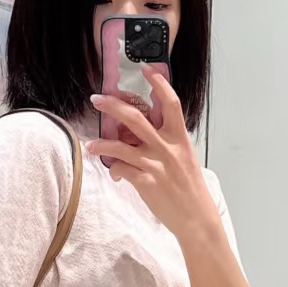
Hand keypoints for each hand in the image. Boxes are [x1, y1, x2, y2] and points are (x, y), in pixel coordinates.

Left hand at [88, 71, 218, 245]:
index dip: (158, 83)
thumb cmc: (190, 188)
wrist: (196, 218)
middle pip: (135, 118)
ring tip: (91, 145)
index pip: (170, 102)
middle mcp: (167, 147)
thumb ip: (165, 141)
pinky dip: (114, 170)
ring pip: (121, 146)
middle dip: (113, 105)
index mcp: (179, 137)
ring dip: (101, 143)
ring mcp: (155, 165)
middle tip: (97, 98)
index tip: (145, 68)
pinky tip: (113, 173)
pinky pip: (121, 170)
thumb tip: (140, 132)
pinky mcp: (146, 183)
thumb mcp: (184, 157)